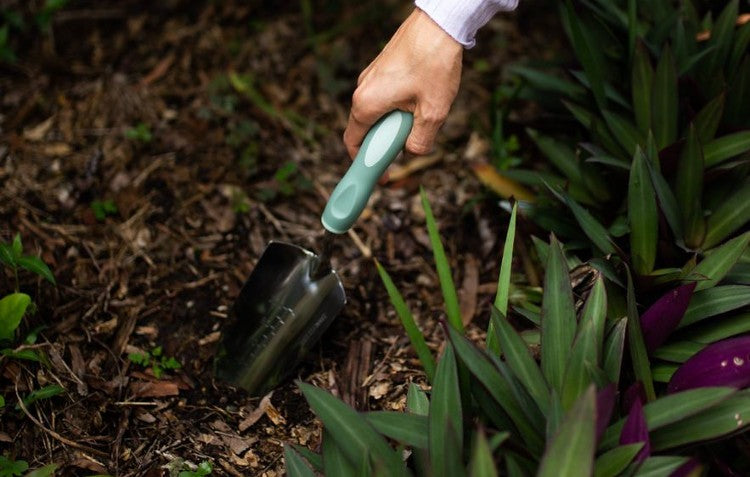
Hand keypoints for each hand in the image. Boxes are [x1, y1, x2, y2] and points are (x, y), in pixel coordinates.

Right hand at [343, 8, 462, 157]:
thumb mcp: (433, 112)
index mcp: (367, 104)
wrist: (439, 23)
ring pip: (378, 113)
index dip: (366, 165)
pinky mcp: (382, 69)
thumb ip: (420, 141)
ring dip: (396, 124)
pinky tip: (421, 100)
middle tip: (409, 146)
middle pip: (367, 130)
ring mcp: (371, 78)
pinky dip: (399, 107)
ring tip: (422, 117)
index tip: (382, 177)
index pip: (354, 144)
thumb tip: (413, 153)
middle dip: (387, 143)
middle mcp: (362, 90)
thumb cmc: (434, 64)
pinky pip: (385, 98)